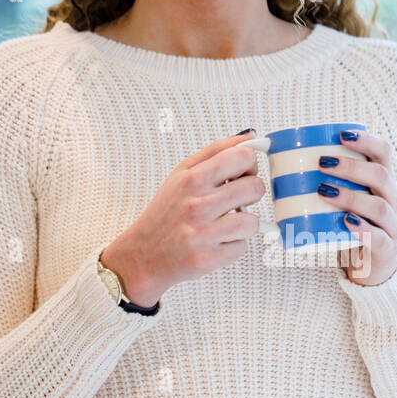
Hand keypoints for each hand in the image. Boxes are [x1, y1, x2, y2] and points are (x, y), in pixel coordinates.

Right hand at [100, 130, 265, 304]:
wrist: (141, 255)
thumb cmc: (165, 213)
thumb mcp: (182, 175)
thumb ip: (215, 153)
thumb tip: (250, 138)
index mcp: (192, 179)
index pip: (242, 156)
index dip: (249, 164)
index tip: (243, 172)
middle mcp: (197, 205)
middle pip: (254, 188)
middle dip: (251, 194)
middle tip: (236, 200)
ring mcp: (202, 234)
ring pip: (252, 222)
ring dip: (243, 224)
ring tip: (225, 224)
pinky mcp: (207, 259)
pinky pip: (242, 247)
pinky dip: (233, 246)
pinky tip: (216, 243)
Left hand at [315, 130, 396, 285]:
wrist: (373, 267)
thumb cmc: (352, 226)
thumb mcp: (347, 201)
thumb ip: (326, 182)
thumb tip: (278, 159)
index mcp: (385, 183)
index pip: (384, 153)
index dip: (366, 141)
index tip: (341, 135)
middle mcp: (394, 201)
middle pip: (380, 175)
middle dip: (351, 167)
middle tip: (323, 163)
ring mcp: (392, 225)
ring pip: (378, 206)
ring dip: (350, 196)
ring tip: (324, 191)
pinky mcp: (386, 249)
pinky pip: (377, 238)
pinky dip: (362, 229)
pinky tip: (346, 222)